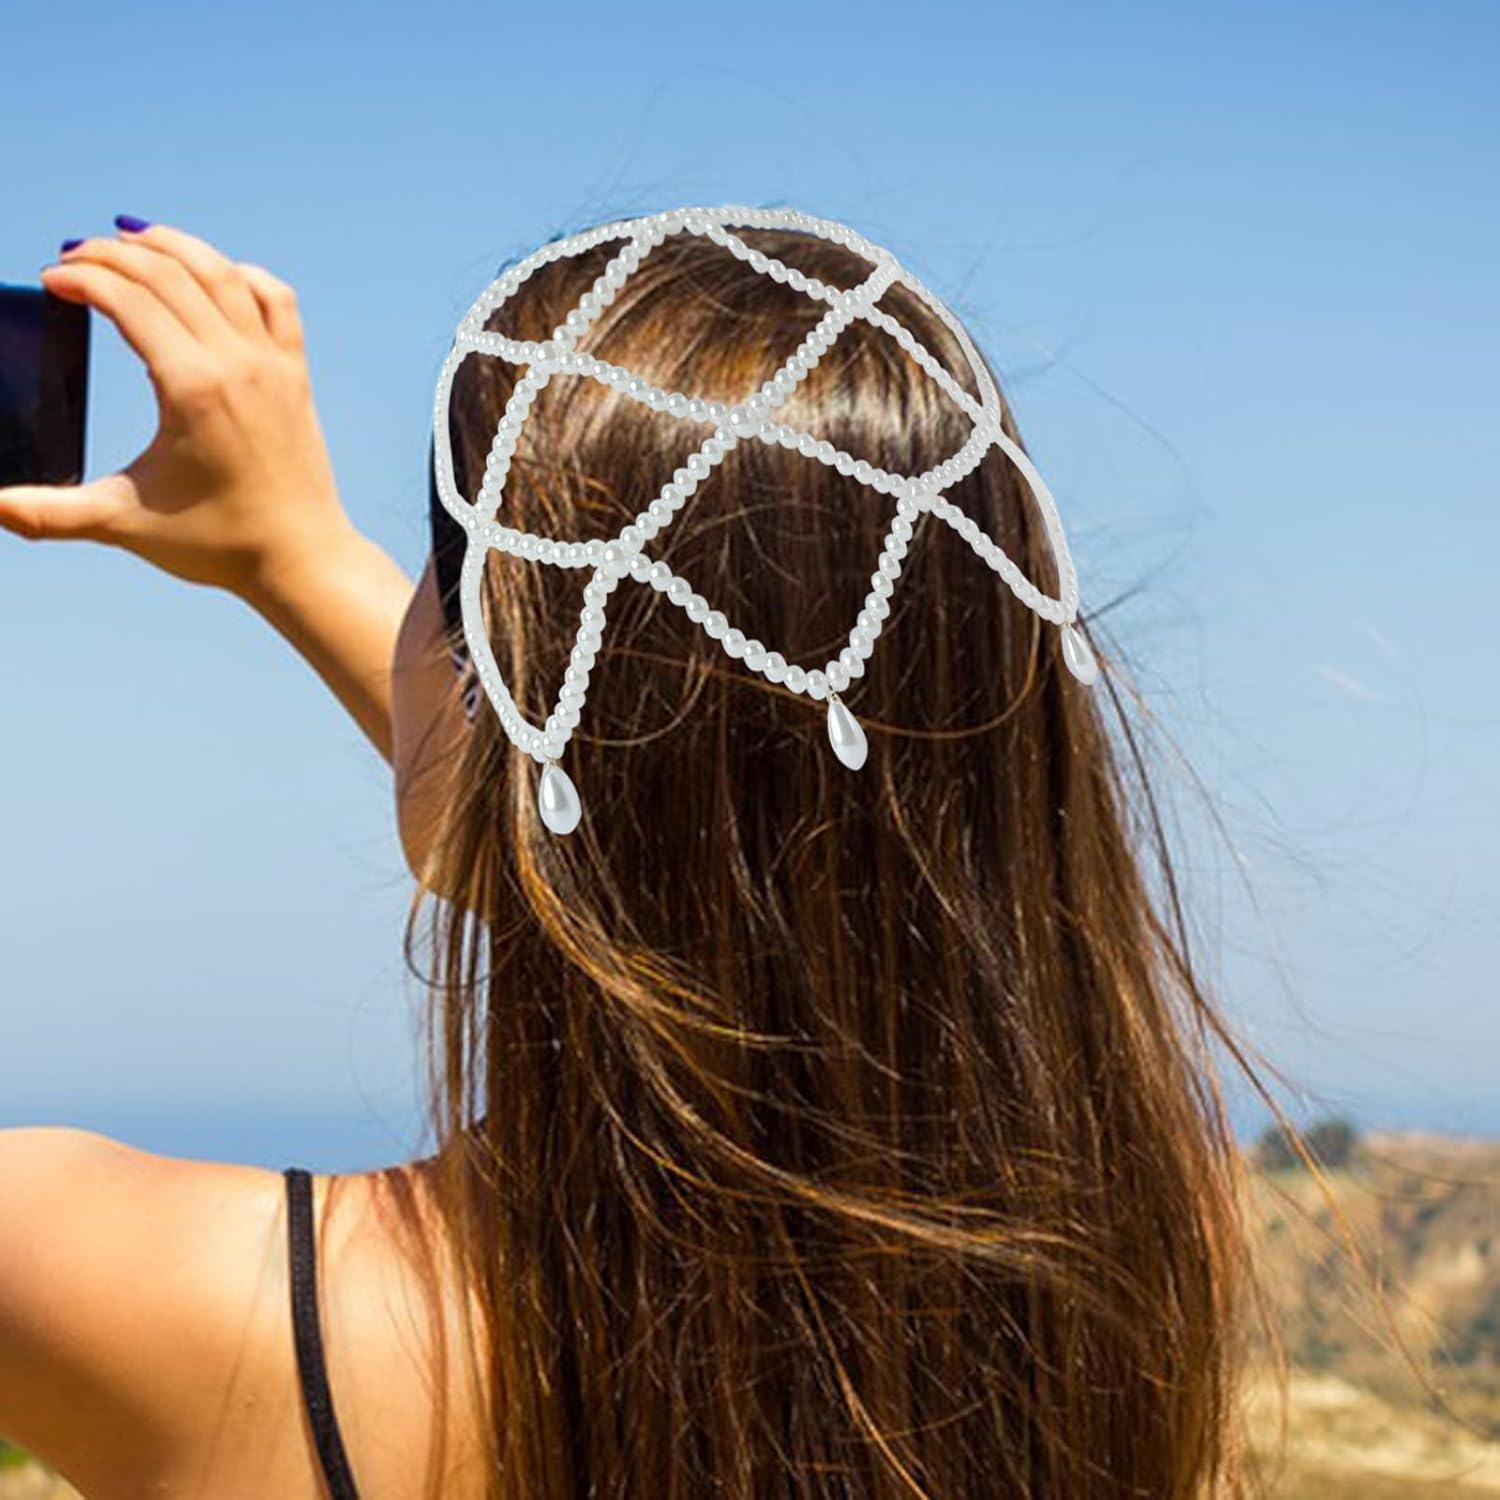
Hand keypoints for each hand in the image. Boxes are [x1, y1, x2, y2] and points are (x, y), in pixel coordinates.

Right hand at [0, 218, 355, 597]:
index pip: (128, 299)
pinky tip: (214, 274)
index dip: (81, 278)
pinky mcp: (297, 376)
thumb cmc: (217, 543)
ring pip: (223, 273)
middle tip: (75, 255)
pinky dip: (241, 275)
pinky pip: (276, 301)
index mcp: (192, 388)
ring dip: (174, 246)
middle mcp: (236, 364)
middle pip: (169, 273)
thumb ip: (50, 513)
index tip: (52, 280)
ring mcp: (273, 366)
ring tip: (130, 236)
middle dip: (113, 254)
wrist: (301, 559)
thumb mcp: (124, 523)